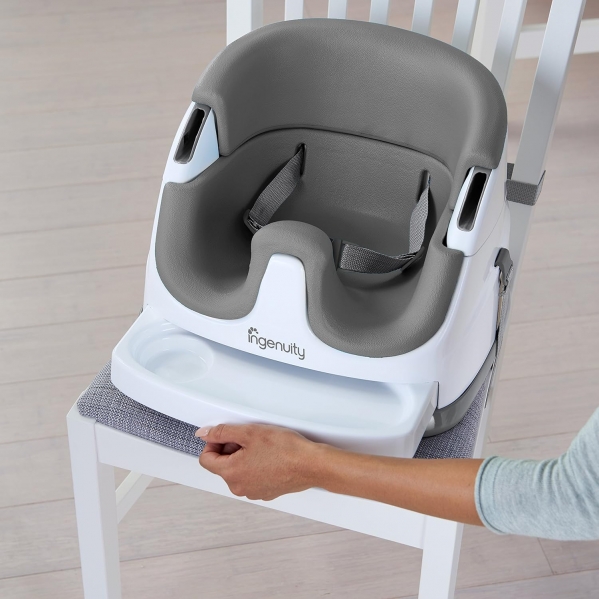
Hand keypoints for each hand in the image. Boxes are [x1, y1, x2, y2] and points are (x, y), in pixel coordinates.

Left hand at [196, 423, 323, 500]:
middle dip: (231, 449)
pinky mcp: (266, 492)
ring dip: (244, 457)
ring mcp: (253, 492)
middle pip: (223, 465)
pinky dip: (256, 466)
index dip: (214, 443)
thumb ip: (222, 432)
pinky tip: (270, 457)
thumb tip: (205, 434)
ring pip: (238, 471)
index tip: (226, 436)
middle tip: (250, 438)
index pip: (206, 459)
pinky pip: (252, 477)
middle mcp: (239, 487)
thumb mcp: (250, 432)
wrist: (311, 464)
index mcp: (231, 473)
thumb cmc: (285, 450)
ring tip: (263, 447)